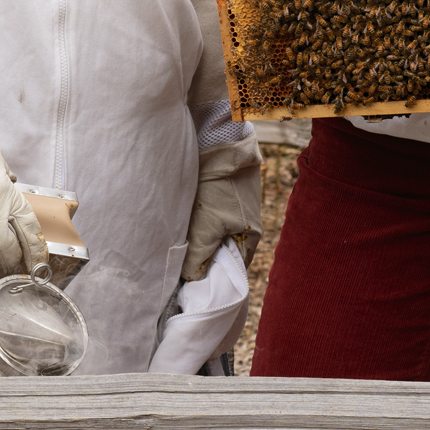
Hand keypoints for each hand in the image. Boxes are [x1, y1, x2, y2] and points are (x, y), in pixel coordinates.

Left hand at [184, 134, 262, 279]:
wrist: (219, 143)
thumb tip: (190, 279)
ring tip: (178, 246)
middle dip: (203, 260)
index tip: (192, 286)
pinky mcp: (222, 197)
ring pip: (213, 236)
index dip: (214, 279)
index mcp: (251, 238)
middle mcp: (245, 227)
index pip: (233, 270)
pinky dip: (196, 225)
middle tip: (180, 268)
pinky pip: (208, 220)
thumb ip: (198, 256)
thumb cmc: (217, 187)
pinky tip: (181, 224)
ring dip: (197, 241)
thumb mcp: (206, 227)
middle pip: (221, 254)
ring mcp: (234, 211)